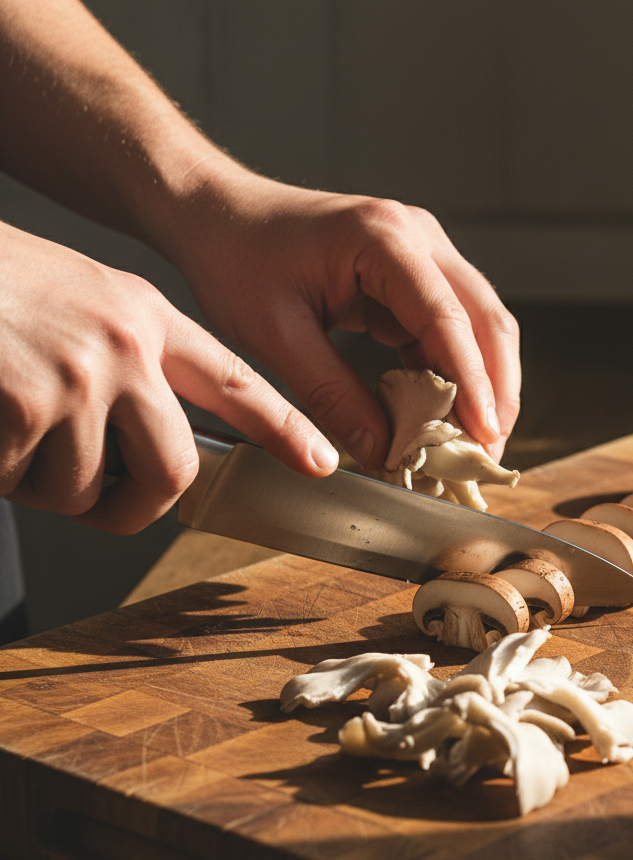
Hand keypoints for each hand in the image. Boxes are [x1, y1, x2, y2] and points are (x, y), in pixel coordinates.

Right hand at [0, 221, 337, 532]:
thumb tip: (152, 444)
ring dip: (45, 485)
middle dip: (137, 505)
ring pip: (89, 490)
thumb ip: (126, 363)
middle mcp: (122, 347)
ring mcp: (74, 378)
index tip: (321, 461)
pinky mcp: (22, 408)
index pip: (234, 380)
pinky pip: (26, 485)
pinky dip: (1, 475)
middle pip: (174, 472)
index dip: (283, 427)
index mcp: (140, 316)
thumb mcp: (74, 301)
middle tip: (101, 501)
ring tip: (9, 431)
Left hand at [164, 174, 520, 467]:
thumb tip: (383, 450)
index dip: (472, 383)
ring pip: (478, 327)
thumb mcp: (274, 336)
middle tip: (488, 454)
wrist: (215, 214)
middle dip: (495, 391)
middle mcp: (416, 237)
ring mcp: (421, 253)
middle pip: (485, 320)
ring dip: (482, 386)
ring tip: (473, 445)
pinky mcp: (412, 276)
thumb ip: (332, 395)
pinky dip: (453, 376)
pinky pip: (450, 330)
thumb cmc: (234, 258)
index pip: (447, 319)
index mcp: (382, 239)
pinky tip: (444, 417)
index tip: (483, 436)